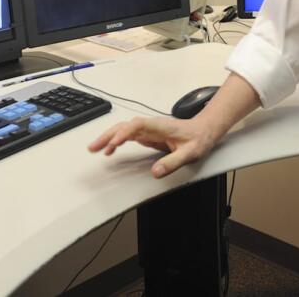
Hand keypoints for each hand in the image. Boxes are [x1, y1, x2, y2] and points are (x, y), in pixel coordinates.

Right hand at [88, 115, 220, 177]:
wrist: (205, 130)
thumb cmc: (199, 139)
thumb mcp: (190, 153)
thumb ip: (173, 162)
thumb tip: (156, 172)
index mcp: (161, 127)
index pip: (137, 126)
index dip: (124, 134)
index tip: (113, 145)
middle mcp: (152, 126)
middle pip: (125, 126)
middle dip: (108, 136)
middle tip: (93, 148)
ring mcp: (149, 130)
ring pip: (124, 130)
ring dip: (109, 138)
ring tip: (94, 149)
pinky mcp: (149, 135)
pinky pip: (128, 136)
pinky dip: (117, 141)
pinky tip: (110, 150)